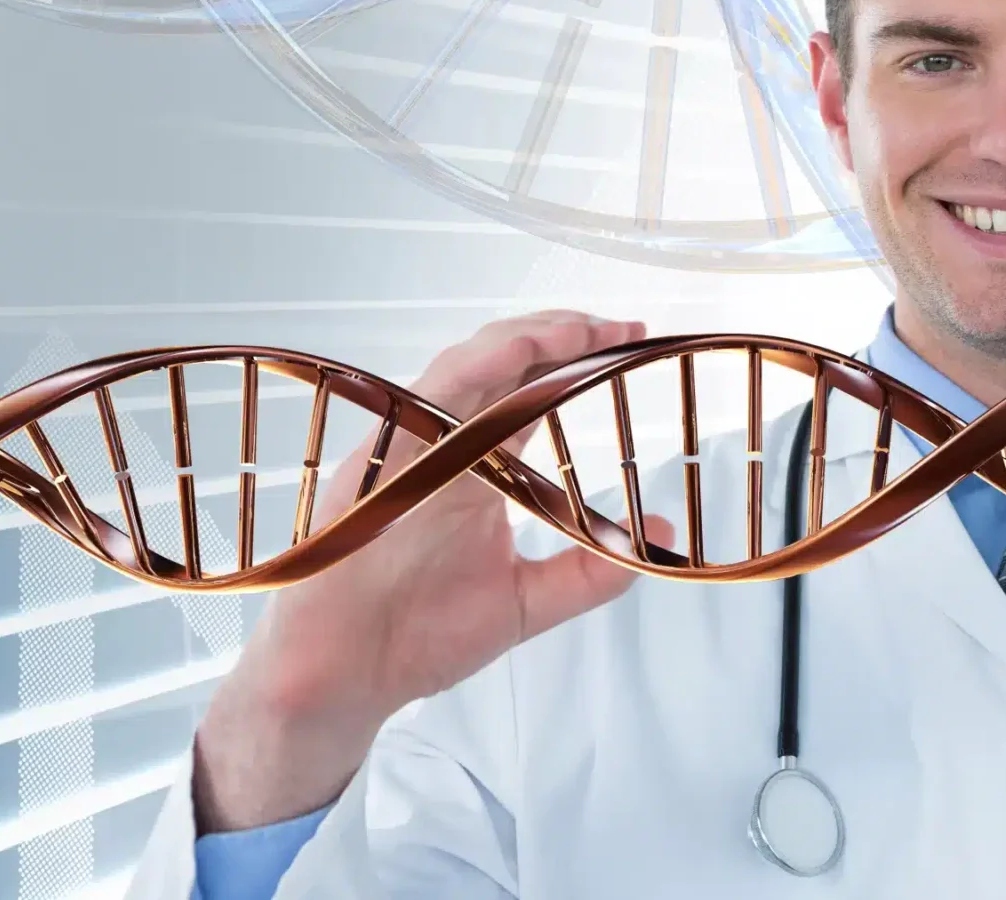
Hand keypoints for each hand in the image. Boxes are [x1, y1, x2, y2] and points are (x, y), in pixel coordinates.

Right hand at [191, 310, 663, 831]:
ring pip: (470, 364)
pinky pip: (428, 394)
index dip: (582, 360)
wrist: (344, 678)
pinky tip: (521, 350)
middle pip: (507, 363)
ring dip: (529, 338)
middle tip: (623, 326)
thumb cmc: (417, 637)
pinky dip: (476, 365)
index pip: (534, 392)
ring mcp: (412, 447)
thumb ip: (593, 571)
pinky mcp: (380, 459)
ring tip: (583, 328)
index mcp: (479, 467)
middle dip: (567, 335)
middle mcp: (446, 446)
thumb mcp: (529, 601)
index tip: (634, 340)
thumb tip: (662, 537)